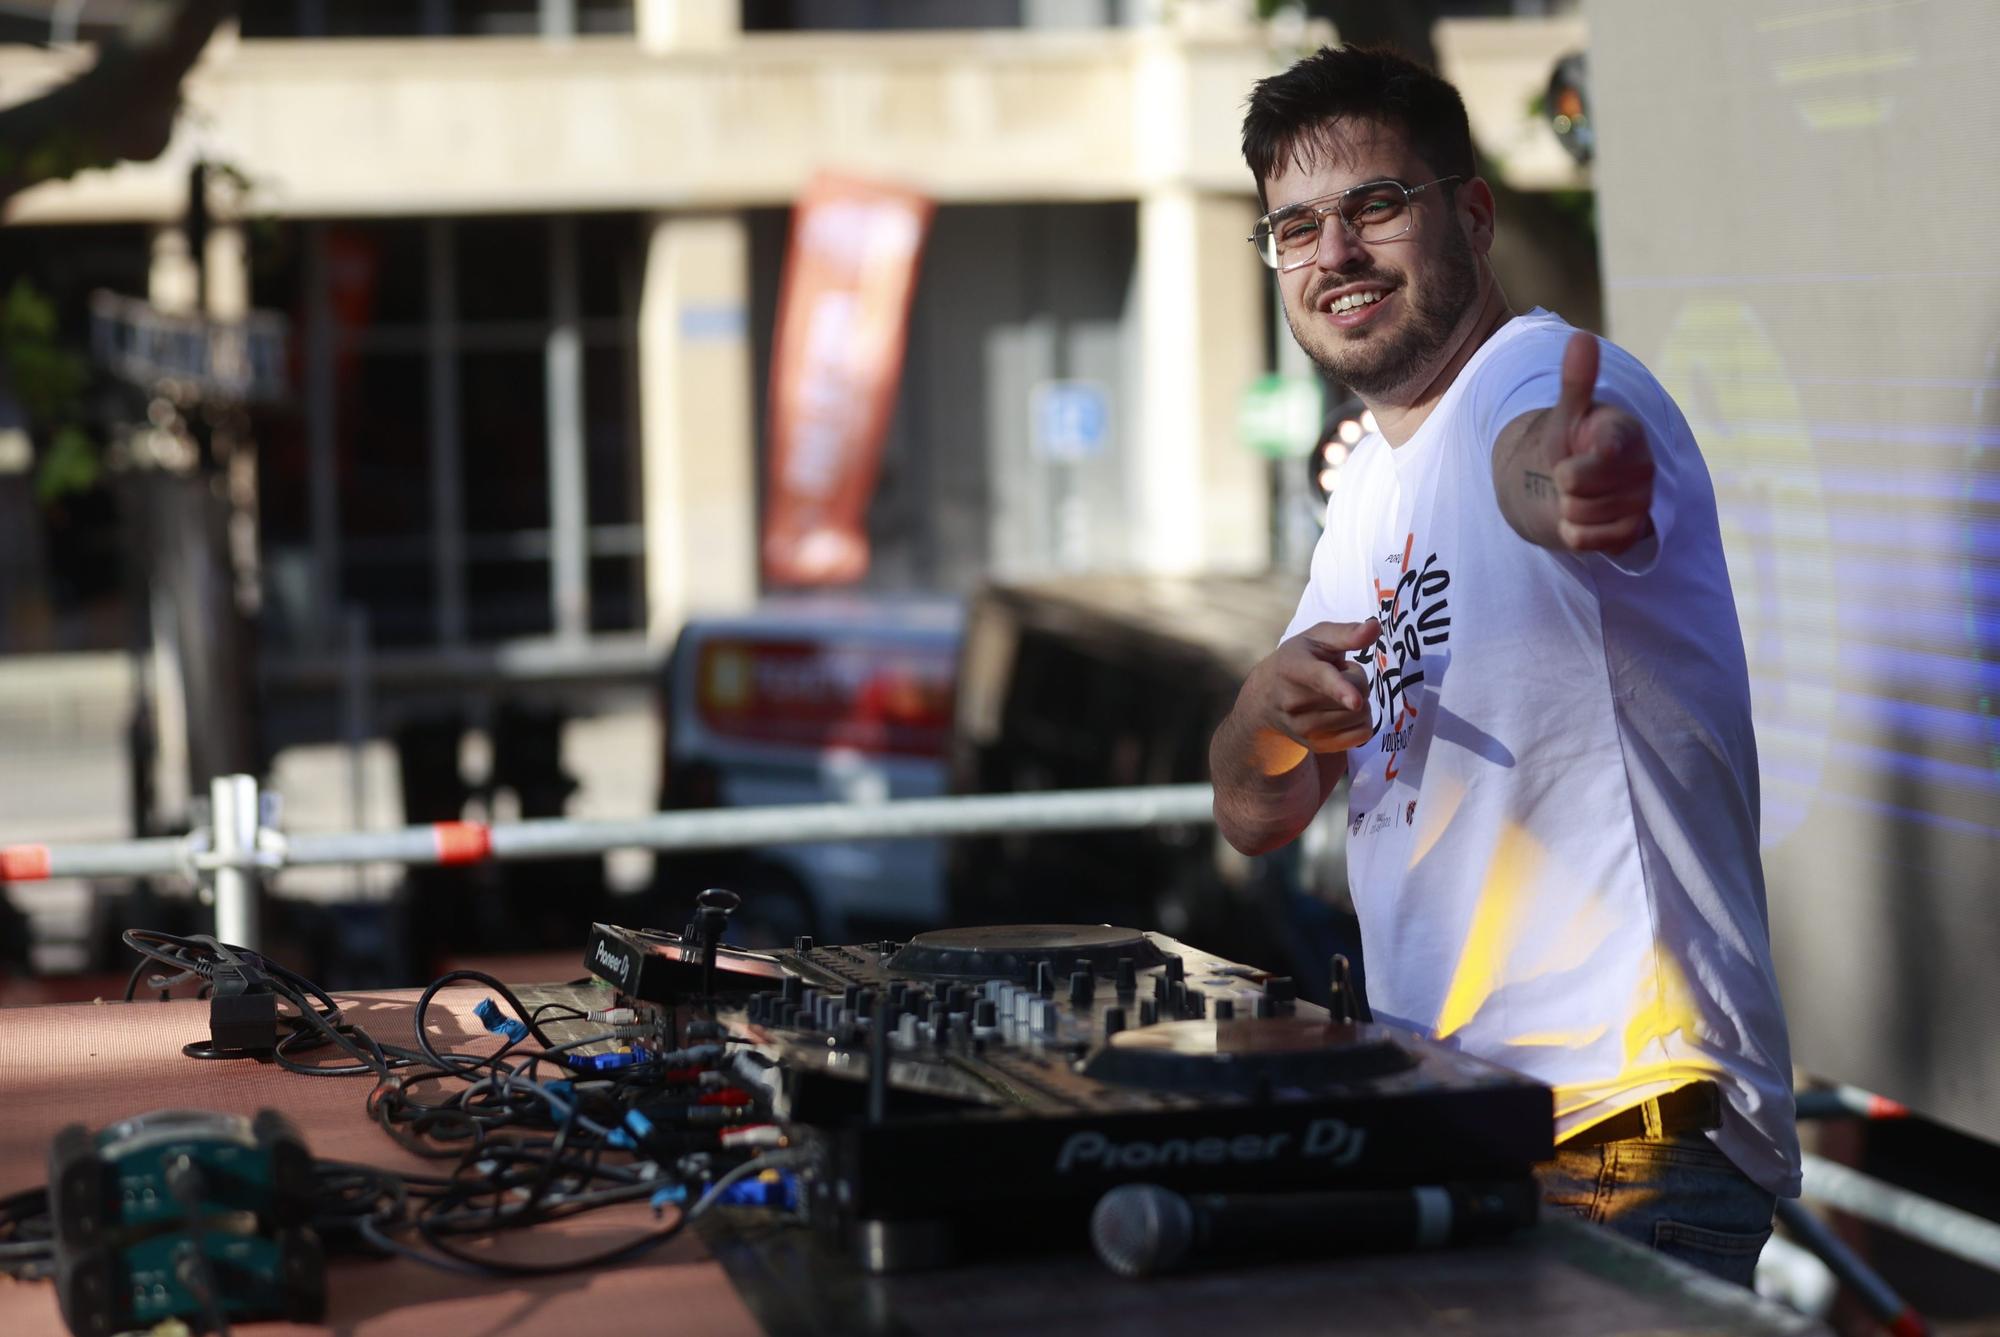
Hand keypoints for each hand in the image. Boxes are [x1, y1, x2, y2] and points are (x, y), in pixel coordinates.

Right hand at [1243, 619, 1379, 759]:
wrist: (1265, 699)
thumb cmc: (1299, 660)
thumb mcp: (1316, 639)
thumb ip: (1346, 633)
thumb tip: (1375, 627)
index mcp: (1294, 667)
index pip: (1321, 678)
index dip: (1340, 688)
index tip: (1355, 701)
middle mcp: (1294, 702)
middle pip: (1357, 694)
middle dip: (1357, 681)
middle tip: (1338, 675)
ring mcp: (1304, 728)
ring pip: (1361, 716)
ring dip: (1359, 702)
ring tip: (1336, 694)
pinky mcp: (1317, 745)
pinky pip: (1362, 735)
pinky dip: (1361, 722)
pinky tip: (1342, 712)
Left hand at [1548, 331, 1654, 553]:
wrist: (1572, 488)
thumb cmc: (1572, 445)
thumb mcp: (1566, 415)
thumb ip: (1575, 382)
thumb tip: (1581, 337)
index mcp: (1627, 432)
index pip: (1606, 449)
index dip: (1587, 457)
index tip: (1584, 452)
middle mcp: (1642, 465)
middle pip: (1575, 485)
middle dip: (1561, 482)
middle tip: (1570, 474)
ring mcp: (1641, 501)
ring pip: (1578, 513)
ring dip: (1566, 508)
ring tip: (1578, 495)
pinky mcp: (1633, 534)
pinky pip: (1584, 540)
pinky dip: (1573, 532)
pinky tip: (1584, 518)